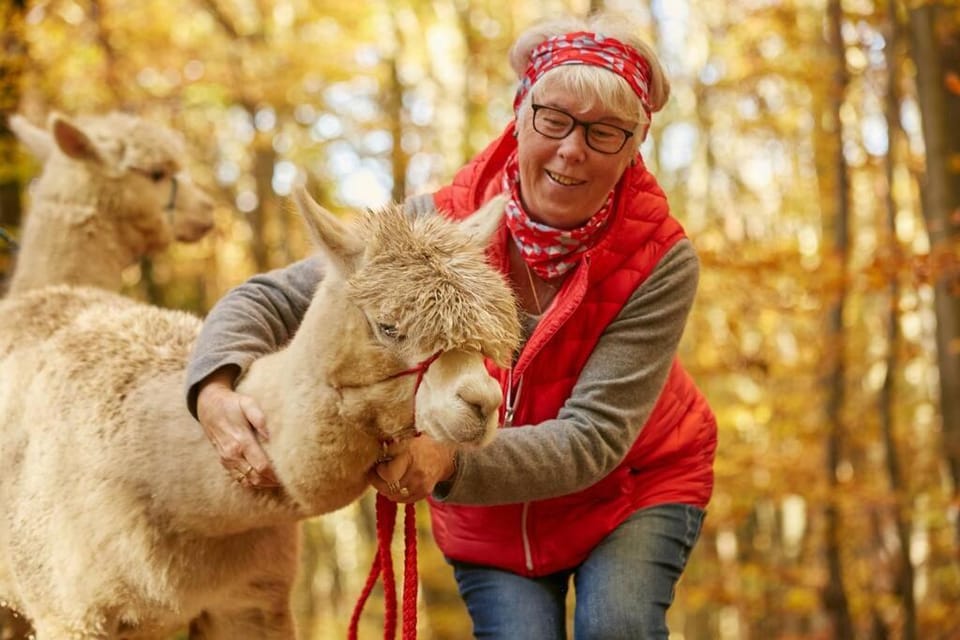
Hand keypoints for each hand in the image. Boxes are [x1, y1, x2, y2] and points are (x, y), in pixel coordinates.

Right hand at [196, 367, 280, 488]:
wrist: (208, 406)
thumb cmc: (231, 404)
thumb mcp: (247, 403)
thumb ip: (259, 418)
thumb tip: (269, 435)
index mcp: (241, 441)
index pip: (261, 466)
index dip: (274, 474)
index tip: (286, 476)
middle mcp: (232, 454)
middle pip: (254, 477)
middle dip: (270, 481)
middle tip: (284, 481)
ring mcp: (226, 459)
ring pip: (246, 480)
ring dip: (261, 484)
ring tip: (275, 482)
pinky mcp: (223, 461)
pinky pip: (237, 478)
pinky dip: (249, 482)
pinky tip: (261, 480)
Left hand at [367, 436, 456, 502]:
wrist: (443, 458)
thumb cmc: (421, 447)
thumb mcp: (406, 441)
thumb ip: (390, 448)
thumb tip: (373, 455)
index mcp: (410, 456)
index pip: (388, 474)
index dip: (379, 472)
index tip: (377, 466)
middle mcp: (416, 472)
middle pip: (389, 487)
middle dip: (378, 483)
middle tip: (375, 477)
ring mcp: (421, 485)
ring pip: (394, 495)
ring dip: (386, 490)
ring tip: (385, 481)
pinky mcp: (423, 493)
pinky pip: (403, 500)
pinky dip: (396, 495)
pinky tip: (395, 487)